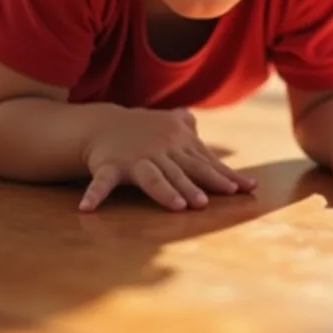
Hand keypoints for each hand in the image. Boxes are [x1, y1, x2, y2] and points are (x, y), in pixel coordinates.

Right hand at [79, 106, 256, 211]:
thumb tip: (205, 127)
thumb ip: (189, 128)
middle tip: (207, 201)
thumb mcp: (169, 123)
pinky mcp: (111, 166)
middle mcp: (159, 150)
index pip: (204, 162)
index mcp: (177, 143)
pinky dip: (95, 194)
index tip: (245, 189)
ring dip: (165, 191)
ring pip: (153, 177)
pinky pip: (103, 181)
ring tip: (177, 206)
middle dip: (196, 185)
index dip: (224, 176)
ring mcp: (135, 158)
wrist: (103, 123)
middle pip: (182, 171)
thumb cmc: (143, 130)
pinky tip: (87, 209)